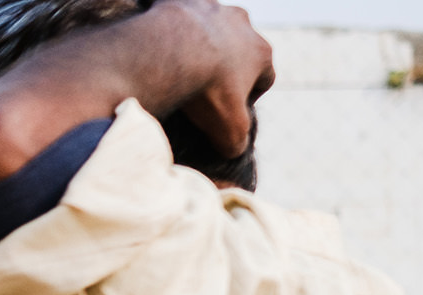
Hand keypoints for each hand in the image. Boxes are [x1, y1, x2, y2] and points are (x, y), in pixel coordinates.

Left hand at [165, 0, 275, 156]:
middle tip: (203, 88)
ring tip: (178, 68)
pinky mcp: (183, 2)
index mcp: (260, 52)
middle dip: (226, 68)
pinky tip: (157, 46)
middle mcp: (242, 24)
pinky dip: (171, 29)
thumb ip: (237, 140)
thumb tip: (234, 151)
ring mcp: (212, 9)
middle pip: (239, 49)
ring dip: (199, 46)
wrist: (171, 52)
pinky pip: (178, 13)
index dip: (251, 96)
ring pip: (210, 30)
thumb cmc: (205, 90)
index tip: (231, 110)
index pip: (265, 77)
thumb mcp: (227, 127)